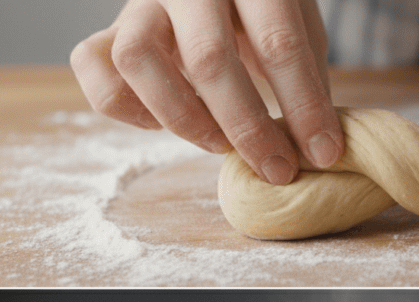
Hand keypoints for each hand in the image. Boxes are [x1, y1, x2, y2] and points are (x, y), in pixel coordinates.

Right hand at [70, 0, 342, 184]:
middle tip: (277, 168)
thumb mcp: (299, 29)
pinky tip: (162, 122)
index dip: (304, 106)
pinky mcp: (109, 29)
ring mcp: (141, 4)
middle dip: (249, 127)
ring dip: (183, 117)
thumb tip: (320, 145)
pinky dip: (126, 107)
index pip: (278, 43)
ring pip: (136, 59)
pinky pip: (94, 67)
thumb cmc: (264, 13)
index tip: (324, 153)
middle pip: (208, 58)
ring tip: (219, 144)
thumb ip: (307, 77)